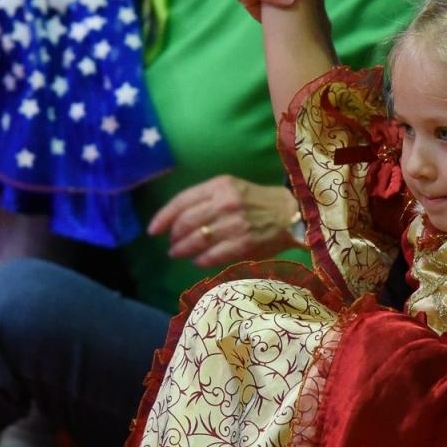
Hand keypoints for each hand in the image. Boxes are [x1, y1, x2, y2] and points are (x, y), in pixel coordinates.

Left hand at [146, 176, 299, 266]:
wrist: (292, 213)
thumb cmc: (258, 201)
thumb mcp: (232, 188)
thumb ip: (207, 199)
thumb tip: (178, 220)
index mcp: (220, 185)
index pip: (182, 201)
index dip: (163, 217)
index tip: (153, 230)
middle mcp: (225, 202)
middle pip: (186, 222)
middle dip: (173, 236)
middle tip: (170, 245)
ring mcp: (234, 224)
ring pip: (197, 240)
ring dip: (183, 250)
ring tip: (178, 254)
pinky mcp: (244, 243)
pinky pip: (213, 255)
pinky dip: (201, 260)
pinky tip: (198, 261)